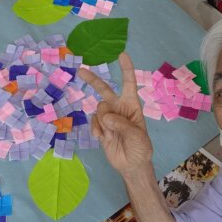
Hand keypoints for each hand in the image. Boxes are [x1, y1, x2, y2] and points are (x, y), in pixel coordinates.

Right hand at [79, 53, 152, 176]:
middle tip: (80, 71)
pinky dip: (95, 128)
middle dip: (92, 80)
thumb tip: (105, 116)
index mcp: (132, 105)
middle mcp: (119, 108)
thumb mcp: (137, 136)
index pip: (129, 83)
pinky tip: (101, 138)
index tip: (122, 55)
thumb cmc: (141, 148)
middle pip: (104, 90)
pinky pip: (93, 121)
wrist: (131, 166)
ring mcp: (108, 117)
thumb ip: (122, 124)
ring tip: (109, 133)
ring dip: (102, 120)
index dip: (126, 69)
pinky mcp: (100, 127)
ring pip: (98, 108)